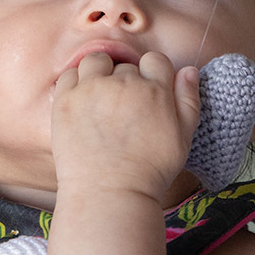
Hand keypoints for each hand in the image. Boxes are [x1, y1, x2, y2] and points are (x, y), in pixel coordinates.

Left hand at [51, 51, 200, 201]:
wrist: (109, 194)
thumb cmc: (149, 171)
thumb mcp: (182, 138)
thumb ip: (188, 100)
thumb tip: (188, 69)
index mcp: (155, 90)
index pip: (155, 60)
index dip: (152, 74)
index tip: (145, 93)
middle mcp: (124, 84)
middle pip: (125, 66)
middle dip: (125, 82)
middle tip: (122, 110)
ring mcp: (92, 89)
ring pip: (96, 62)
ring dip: (99, 73)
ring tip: (100, 98)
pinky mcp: (66, 100)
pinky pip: (70, 75)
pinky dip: (76, 83)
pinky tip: (82, 102)